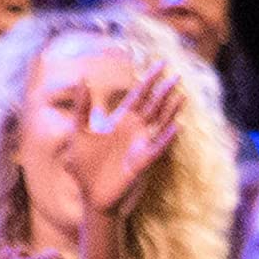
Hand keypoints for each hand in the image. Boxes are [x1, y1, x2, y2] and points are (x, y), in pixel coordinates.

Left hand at [62, 63, 183, 216]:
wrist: (90, 195)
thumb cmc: (84, 166)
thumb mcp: (77, 131)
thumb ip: (82, 107)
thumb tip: (83, 79)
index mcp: (120, 121)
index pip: (138, 95)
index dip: (149, 79)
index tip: (159, 63)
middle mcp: (133, 131)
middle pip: (153, 106)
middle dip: (164, 90)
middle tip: (178, 74)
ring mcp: (139, 146)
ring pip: (159, 124)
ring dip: (171, 111)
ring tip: (182, 96)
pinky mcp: (140, 163)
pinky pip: (156, 149)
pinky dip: (165, 139)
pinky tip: (175, 128)